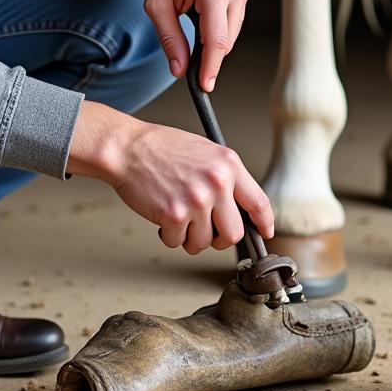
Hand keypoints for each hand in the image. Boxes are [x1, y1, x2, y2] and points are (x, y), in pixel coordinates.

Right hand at [67, 100, 273, 254]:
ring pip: (204, 242)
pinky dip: (169, 235)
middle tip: (205, 231)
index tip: (264, 233)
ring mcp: (196, 200)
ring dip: (189, 236)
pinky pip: (177, 242)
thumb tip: (239, 209)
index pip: (258, 202)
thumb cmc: (161, 148)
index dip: (264, 223)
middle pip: (234, 233)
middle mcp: (216, 182)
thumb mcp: (204, 151)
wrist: (127, 148)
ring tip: (178, 216)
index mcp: (228, 164)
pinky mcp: (174, 215)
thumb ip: (225, 177)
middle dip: (218, 238)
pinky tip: (162, 216)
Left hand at [130, 0, 249, 91]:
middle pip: (226, 40)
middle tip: (185, 60)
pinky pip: (233, 22)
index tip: (205, 86)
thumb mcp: (156, 5)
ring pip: (231, 34)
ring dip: (212, 42)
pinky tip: (201, 22)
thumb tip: (181, 69)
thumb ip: (169, 38)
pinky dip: (218, 30)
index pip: (216, 39)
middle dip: (208, 55)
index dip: (210, 67)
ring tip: (189, 27)